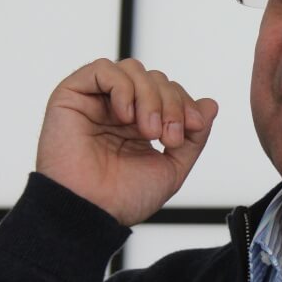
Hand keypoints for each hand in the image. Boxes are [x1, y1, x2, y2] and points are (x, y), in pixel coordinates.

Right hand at [36, 58, 218, 225]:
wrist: (90, 213)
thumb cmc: (122, 198)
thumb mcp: (172, 168)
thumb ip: (192, 137)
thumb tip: (210, 105)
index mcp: (138, 124)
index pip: (168, 92)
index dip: (185, 103)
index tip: (194, 126)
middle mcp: (117, 109)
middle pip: (155, 78)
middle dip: (171, 102)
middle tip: (167, 135)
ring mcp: (95, 101)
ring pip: (133, 69)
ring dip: (150, 95)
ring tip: (147, 130)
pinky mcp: (71, 96)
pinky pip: (102, 69)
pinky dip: (122, 87)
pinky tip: (125, 115)